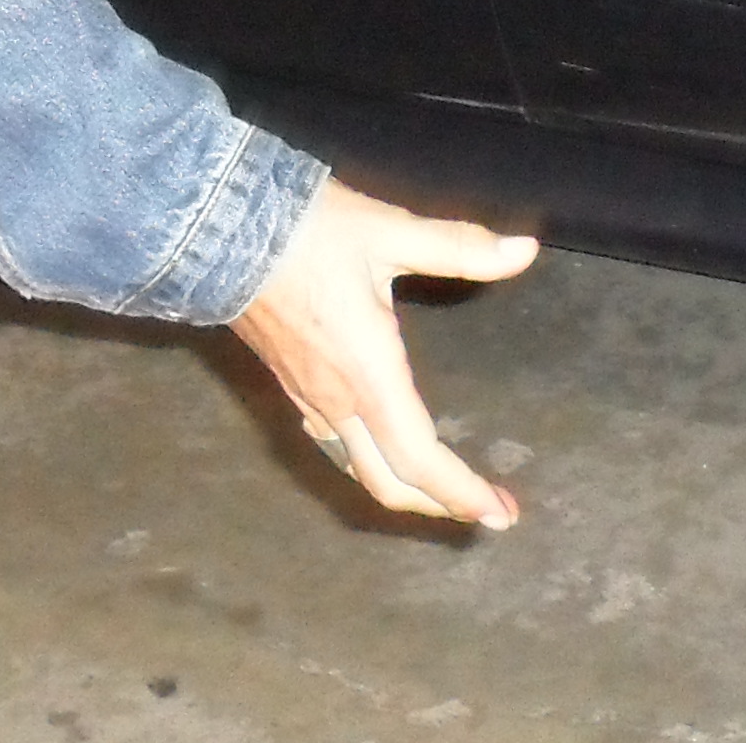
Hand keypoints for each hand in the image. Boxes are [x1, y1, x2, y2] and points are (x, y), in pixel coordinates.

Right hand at [231, 178, 538, 526]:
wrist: (220, 230)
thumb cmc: (310, 233)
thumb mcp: (391, 232)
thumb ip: (460, 246)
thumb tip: (525, 249)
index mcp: (370, 375)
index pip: (420, 459)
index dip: (461, 493)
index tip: (499, 514)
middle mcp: (339, 402)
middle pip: (390, 482)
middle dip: (441, 505)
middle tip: (490, 513)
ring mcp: (310, 399)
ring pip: (360, 470)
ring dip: (408, 489)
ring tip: (447, 491)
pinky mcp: (292, 387)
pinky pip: (337, 448)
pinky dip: (373, 465)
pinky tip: (386, 450)